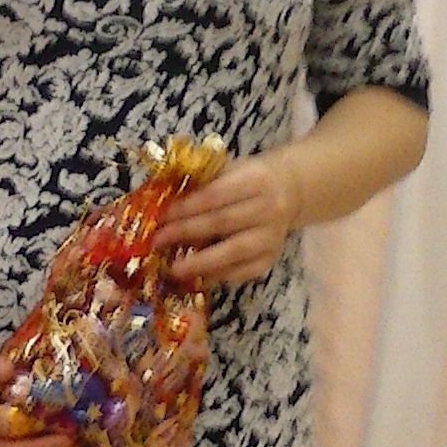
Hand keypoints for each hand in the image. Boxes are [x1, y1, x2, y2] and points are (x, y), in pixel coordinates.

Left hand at [156, 152, 298, 287]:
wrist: (289, 190)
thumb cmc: (247, 179)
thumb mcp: (228, 169)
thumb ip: (200, 181)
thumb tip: (161, 198)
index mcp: (255, 180)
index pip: (215, 195)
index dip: (186, 207)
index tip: (160, 217)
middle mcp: (268, 208)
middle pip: (222, 223)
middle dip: (186, 232)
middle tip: (157, 242)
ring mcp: (273, 236)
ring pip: (235, 252)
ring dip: (202, 262)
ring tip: (174, 269)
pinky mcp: (272, 257)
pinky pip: (245, 271)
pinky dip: (219, 276)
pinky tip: (197, 278)